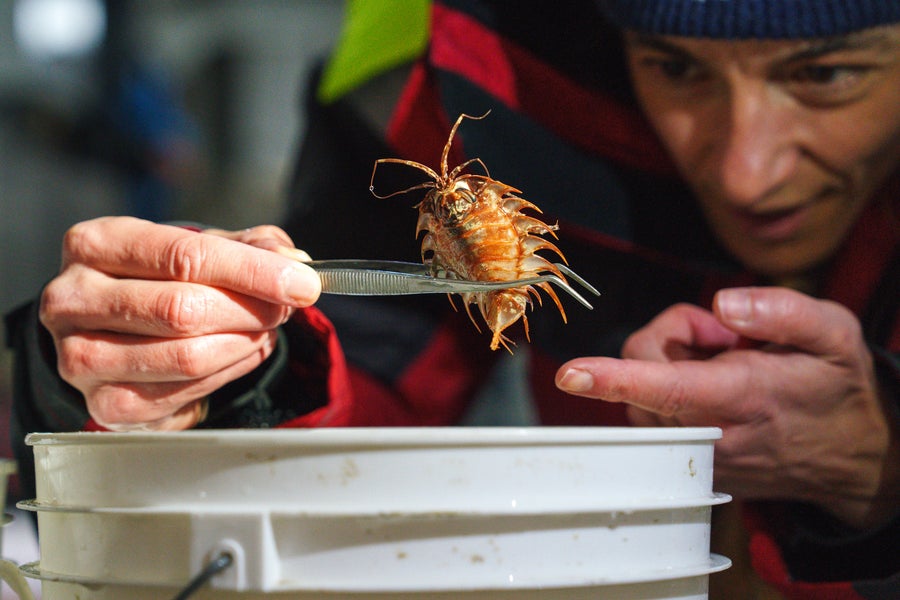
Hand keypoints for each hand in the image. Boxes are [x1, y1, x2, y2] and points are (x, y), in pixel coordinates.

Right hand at [39, 216, 320, 430]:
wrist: (111, 330)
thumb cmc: (158, 279)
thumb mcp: (199, 247)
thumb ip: (249, 247)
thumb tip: (292, 262)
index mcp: (96, 244)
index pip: (184, 256)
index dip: (252, 271)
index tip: (301, 283)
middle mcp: (74, 299)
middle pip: (184, 309)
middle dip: (251, 310)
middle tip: (284, 308)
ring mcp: (80, 356)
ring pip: (186, 356)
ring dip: (244, 344)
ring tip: (262, 329)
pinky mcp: (103, 404)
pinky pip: (184, 393)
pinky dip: (228, 373)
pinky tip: (239, 354)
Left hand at [556, 287, 898, 528]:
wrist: (855, 455)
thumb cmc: (838, 386)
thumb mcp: (835, 334)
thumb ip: (782, 311)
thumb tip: (723, 303)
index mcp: (744, 396)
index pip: (670, 387)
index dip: (615, 378)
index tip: (571, 373)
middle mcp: (712, 433)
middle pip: (642, 370)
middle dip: (670, 337)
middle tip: (726, 337)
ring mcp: (698, 454)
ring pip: (640, 393)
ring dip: (668, 365)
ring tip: (726, 365)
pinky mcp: (690, 462)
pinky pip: (651, 416)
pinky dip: (669, 392)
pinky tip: (714, 391)